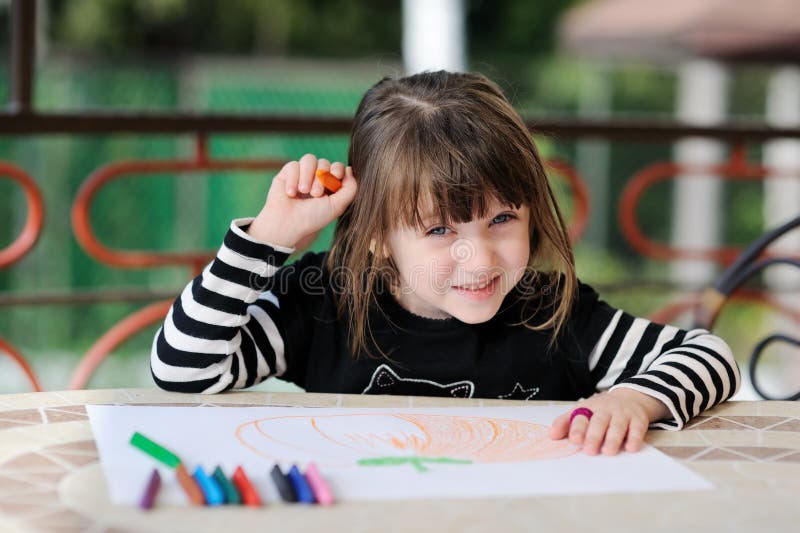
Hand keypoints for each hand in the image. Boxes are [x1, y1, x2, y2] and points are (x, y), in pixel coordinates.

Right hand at [247, 154, 356, 247]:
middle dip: (321, 178)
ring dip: (308, 175)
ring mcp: (301, 174)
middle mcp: (315, 178)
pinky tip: (291, 193)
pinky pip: (293, 165)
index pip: (337, 167)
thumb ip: (350, 188)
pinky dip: (293, 179)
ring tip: (304, 191)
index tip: (335, 176)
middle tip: (315, 194)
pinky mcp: (286, 173)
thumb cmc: (313, 217)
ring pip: (309, 159)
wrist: (288, 224)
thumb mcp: (337, 205)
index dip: (337, 169)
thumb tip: (349, 168)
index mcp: (329, 185)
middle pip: (323, 162)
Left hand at [548, 388, 670, 455]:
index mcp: (589, 408)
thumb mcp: (583, 411)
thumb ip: (566, 423)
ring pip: (618, 425)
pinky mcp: (638, 420)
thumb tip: (552, 436)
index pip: (580, 417)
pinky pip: (637, 429)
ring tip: (608, 451)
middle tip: (589, 450)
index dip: (576, 428)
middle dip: (593, 436)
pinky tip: (630, 447)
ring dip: (613, 438)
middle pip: (599, 422)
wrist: (631, 397)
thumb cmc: (602, 410)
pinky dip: (635, 438)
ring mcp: (623, 414)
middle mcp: (605, 410)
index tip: (573, 439)